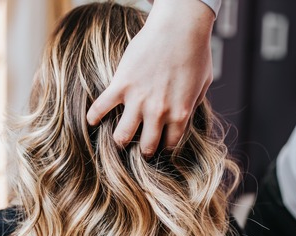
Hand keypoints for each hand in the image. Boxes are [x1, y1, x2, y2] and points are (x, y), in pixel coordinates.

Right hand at [85, 0, 214, 155]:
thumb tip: (186, 117)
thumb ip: (193, 104)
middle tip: (139, 145)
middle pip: (146, 146)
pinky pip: (101, 108)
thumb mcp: (203, 83)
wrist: (180, 26)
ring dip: (120, 140)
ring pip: (122, 136)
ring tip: (119, 138)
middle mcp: (159, 112)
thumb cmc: (195, 51)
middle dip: (143, 149)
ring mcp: (138, 100)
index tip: (159, 142)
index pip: (170, 144)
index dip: (164, 146)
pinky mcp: (121, 85)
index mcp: (180, 113)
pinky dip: (94, 117)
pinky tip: (92, 121)